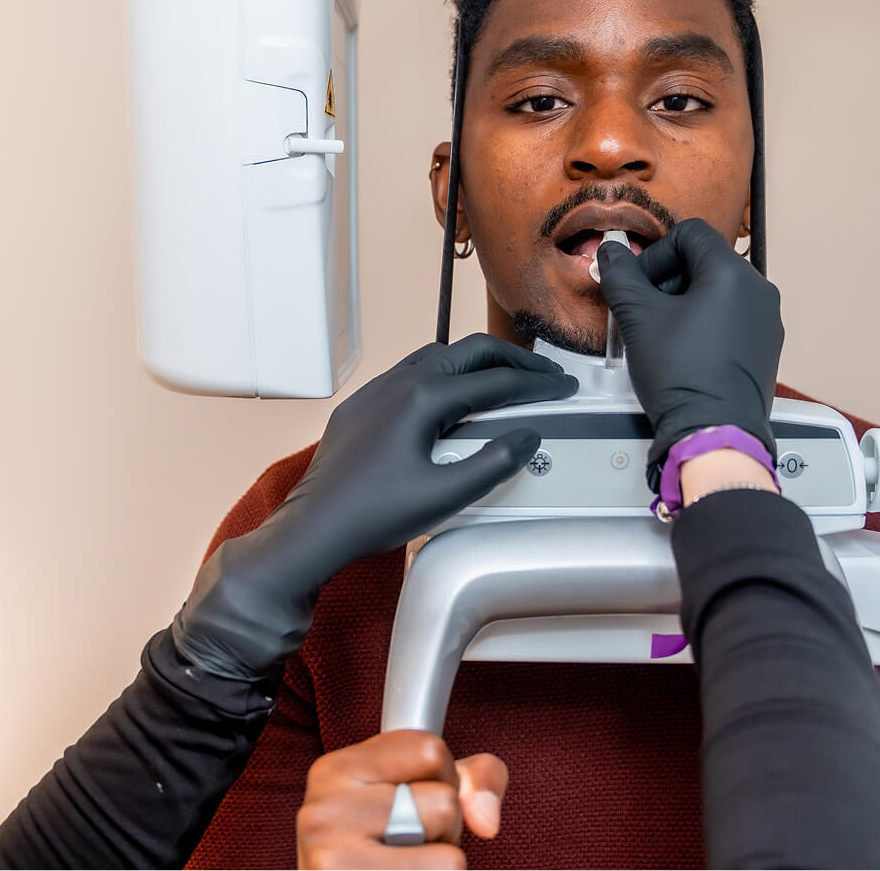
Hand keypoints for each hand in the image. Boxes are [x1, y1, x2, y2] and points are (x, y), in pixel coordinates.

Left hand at [173, 334, 575, 678]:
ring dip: (478, 363)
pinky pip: (412, 372)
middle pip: (470, 352)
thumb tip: (528, 436)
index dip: (538, 384)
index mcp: (425, 397)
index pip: (496, 381)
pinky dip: (446, 373)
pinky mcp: (362, 404)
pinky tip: (453, 397)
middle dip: (513, 359)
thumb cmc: (376, 514)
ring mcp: (377, 389)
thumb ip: (494, 463)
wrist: (314, 527)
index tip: (566, 388)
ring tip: (507, 380)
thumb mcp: (445, 495)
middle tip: (545, 374)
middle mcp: (400, 380)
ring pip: (439, 356)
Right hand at [297, 730, 507, 868]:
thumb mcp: (418, 793)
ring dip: (441, 862)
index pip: (430, 749)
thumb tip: (486, 820)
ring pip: (449, 854)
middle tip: (410, 843)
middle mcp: (324, 810)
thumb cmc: (381, 849)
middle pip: (445, 803)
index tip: (418, 798)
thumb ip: (473, 779)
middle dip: (445, 828)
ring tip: (406, 865)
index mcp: (335, 769)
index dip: (444, 777)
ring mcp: (333, 857)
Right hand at [595, 218, 783, 469]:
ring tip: (664, 335)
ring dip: (685, 303)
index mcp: (732, 273)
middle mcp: (759, 290)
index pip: (689, 234)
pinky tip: (686, 353)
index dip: (655, 254)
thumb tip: (611, 252)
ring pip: (718, 290)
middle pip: (705, 261)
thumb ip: (621, 276)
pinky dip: (705, 323)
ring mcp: (767, 320)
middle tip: (646, 312)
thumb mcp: (638, 318)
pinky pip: (733, 317)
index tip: (639, 285)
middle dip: (668, 280)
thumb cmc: (681, 374)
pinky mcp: (766, 346)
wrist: (715, 432)